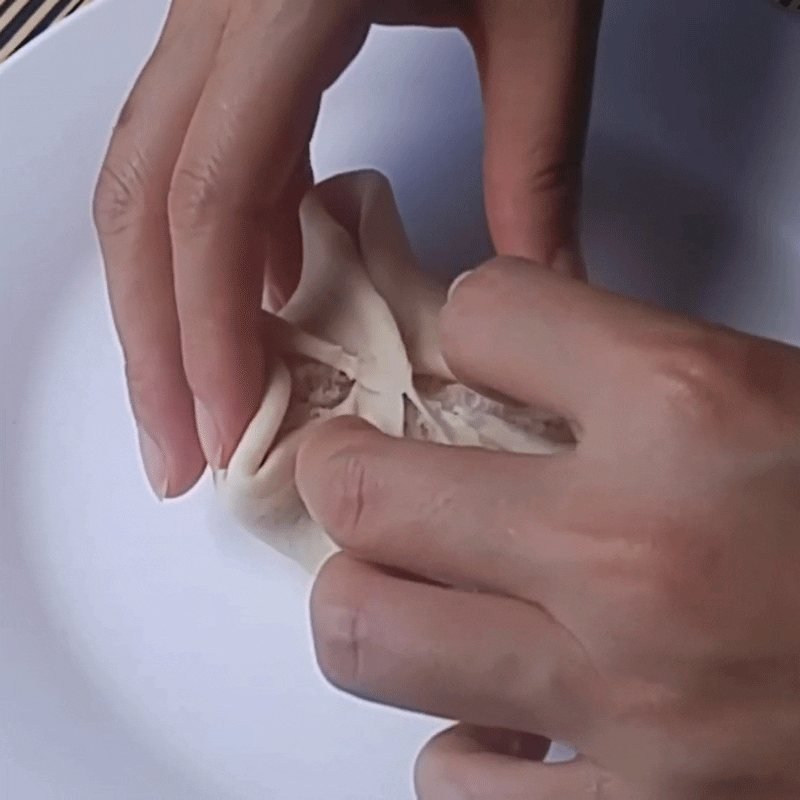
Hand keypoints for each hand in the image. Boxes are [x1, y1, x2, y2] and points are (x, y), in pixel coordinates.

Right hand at [92, 0, 601, 498]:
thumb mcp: (539, 12)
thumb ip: (533, 157)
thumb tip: (547, 286)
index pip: (207, 195)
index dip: (206, 326)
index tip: (231, 424)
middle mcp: (221, 9)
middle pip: (144, 201)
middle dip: (152, 340)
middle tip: (178, 446)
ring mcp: (216, 18)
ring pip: (154, 179)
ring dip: (171, 300)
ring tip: (205, 396)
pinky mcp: (240, 33)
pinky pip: (207, 150)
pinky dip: (227, 238)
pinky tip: (265, 293)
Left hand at [296, 258, 799, 799]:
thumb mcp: (764, 397)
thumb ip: (619, 372)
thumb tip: (491, 366)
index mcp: (690, 411)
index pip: (482, 313)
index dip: (472, 321)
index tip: (473, 350)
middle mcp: (638, 552)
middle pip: (368, 492)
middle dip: (345, 470)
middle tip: (359, 471)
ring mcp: (631, 704)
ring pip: (370, 639)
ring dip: (375, 606)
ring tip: (415, 591)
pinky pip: (457, 787)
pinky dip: (463, 746)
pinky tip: (509, 716)